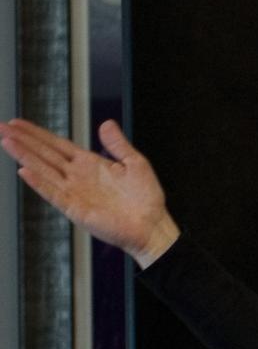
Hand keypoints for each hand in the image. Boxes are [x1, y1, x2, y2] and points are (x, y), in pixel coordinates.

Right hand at [0, 118, 178, 266]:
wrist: (152, 225)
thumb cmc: (145, 198)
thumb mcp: (135, 162)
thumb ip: (118, 144)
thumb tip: (106, 123)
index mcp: (89, 164)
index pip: (57, 145)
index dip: (37, 134)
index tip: (17, 123)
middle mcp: (77, 177)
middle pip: (44, 154)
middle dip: (22, 140)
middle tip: (1, 127)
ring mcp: (74, 192)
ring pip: (43, 170)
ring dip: (24, 156)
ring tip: (6, 141)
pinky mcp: (76, 209)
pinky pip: (53, 193)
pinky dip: (39, 183)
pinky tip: (24, 171)